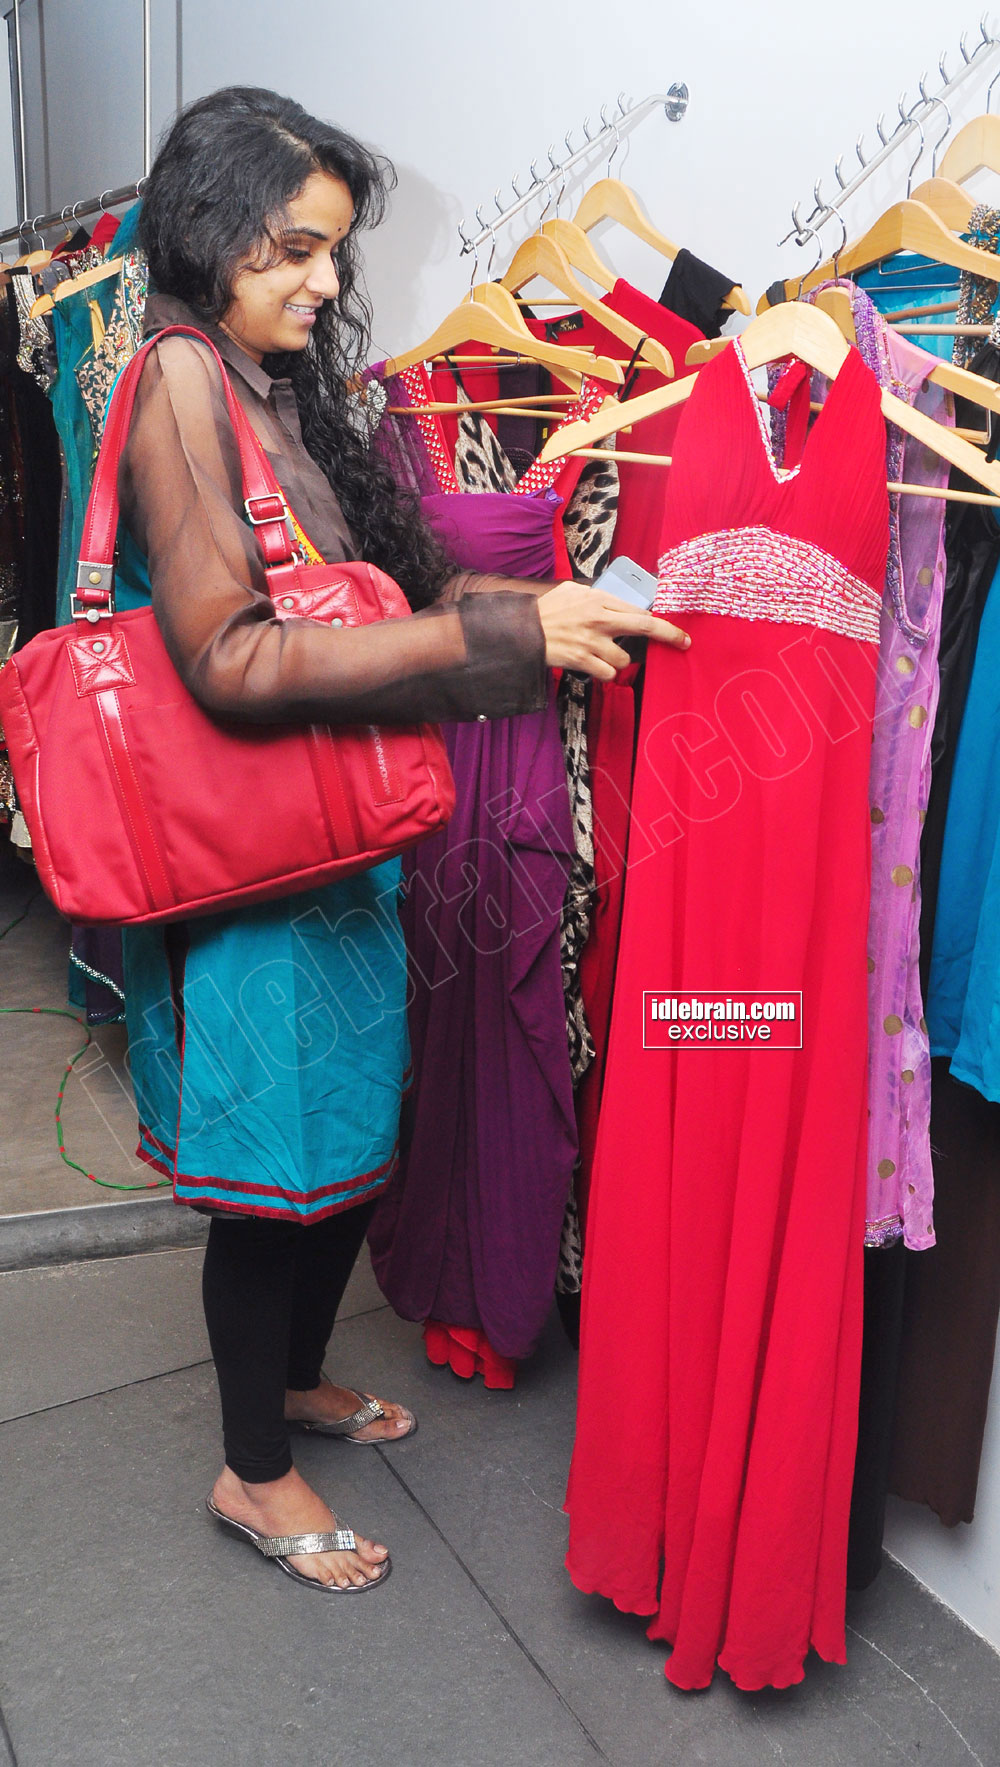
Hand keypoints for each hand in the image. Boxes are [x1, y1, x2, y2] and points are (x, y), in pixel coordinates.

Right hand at [536, 582, 689, 680]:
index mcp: (598, 600)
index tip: (675, 629)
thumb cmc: (548, 611)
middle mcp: (599, 619)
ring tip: (600, 655)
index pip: (638, 609)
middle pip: (644, 626)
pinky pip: (608, 674)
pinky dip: (603, 673)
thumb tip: (618, 602)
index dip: (660, 621)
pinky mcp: (583, 661)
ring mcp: (592, 641)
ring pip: (624, 659)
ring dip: (617, 661)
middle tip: (683, 642)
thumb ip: (597, 596)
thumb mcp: (572, 592)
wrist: (522, 631)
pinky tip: (591, 666)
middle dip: (669, 634)